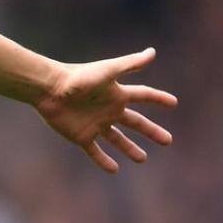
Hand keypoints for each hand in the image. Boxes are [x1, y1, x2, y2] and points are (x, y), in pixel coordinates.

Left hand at [34, 47, 178, 172]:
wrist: (49, 89)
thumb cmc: (79, 77)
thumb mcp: (108, 70)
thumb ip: (130, 64)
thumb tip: (153, 52)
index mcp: (117, 94)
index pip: (143, 96)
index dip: (158, 99)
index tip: (173, 103)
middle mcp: (108, 109)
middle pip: (135, 122)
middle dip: (151, 131)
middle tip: (168, 141)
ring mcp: (96, 124)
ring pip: (117, 139)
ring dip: (130, 149)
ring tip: (142, 159)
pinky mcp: (81, 136)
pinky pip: (95, 152)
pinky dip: (103, 161)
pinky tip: (114, 170)